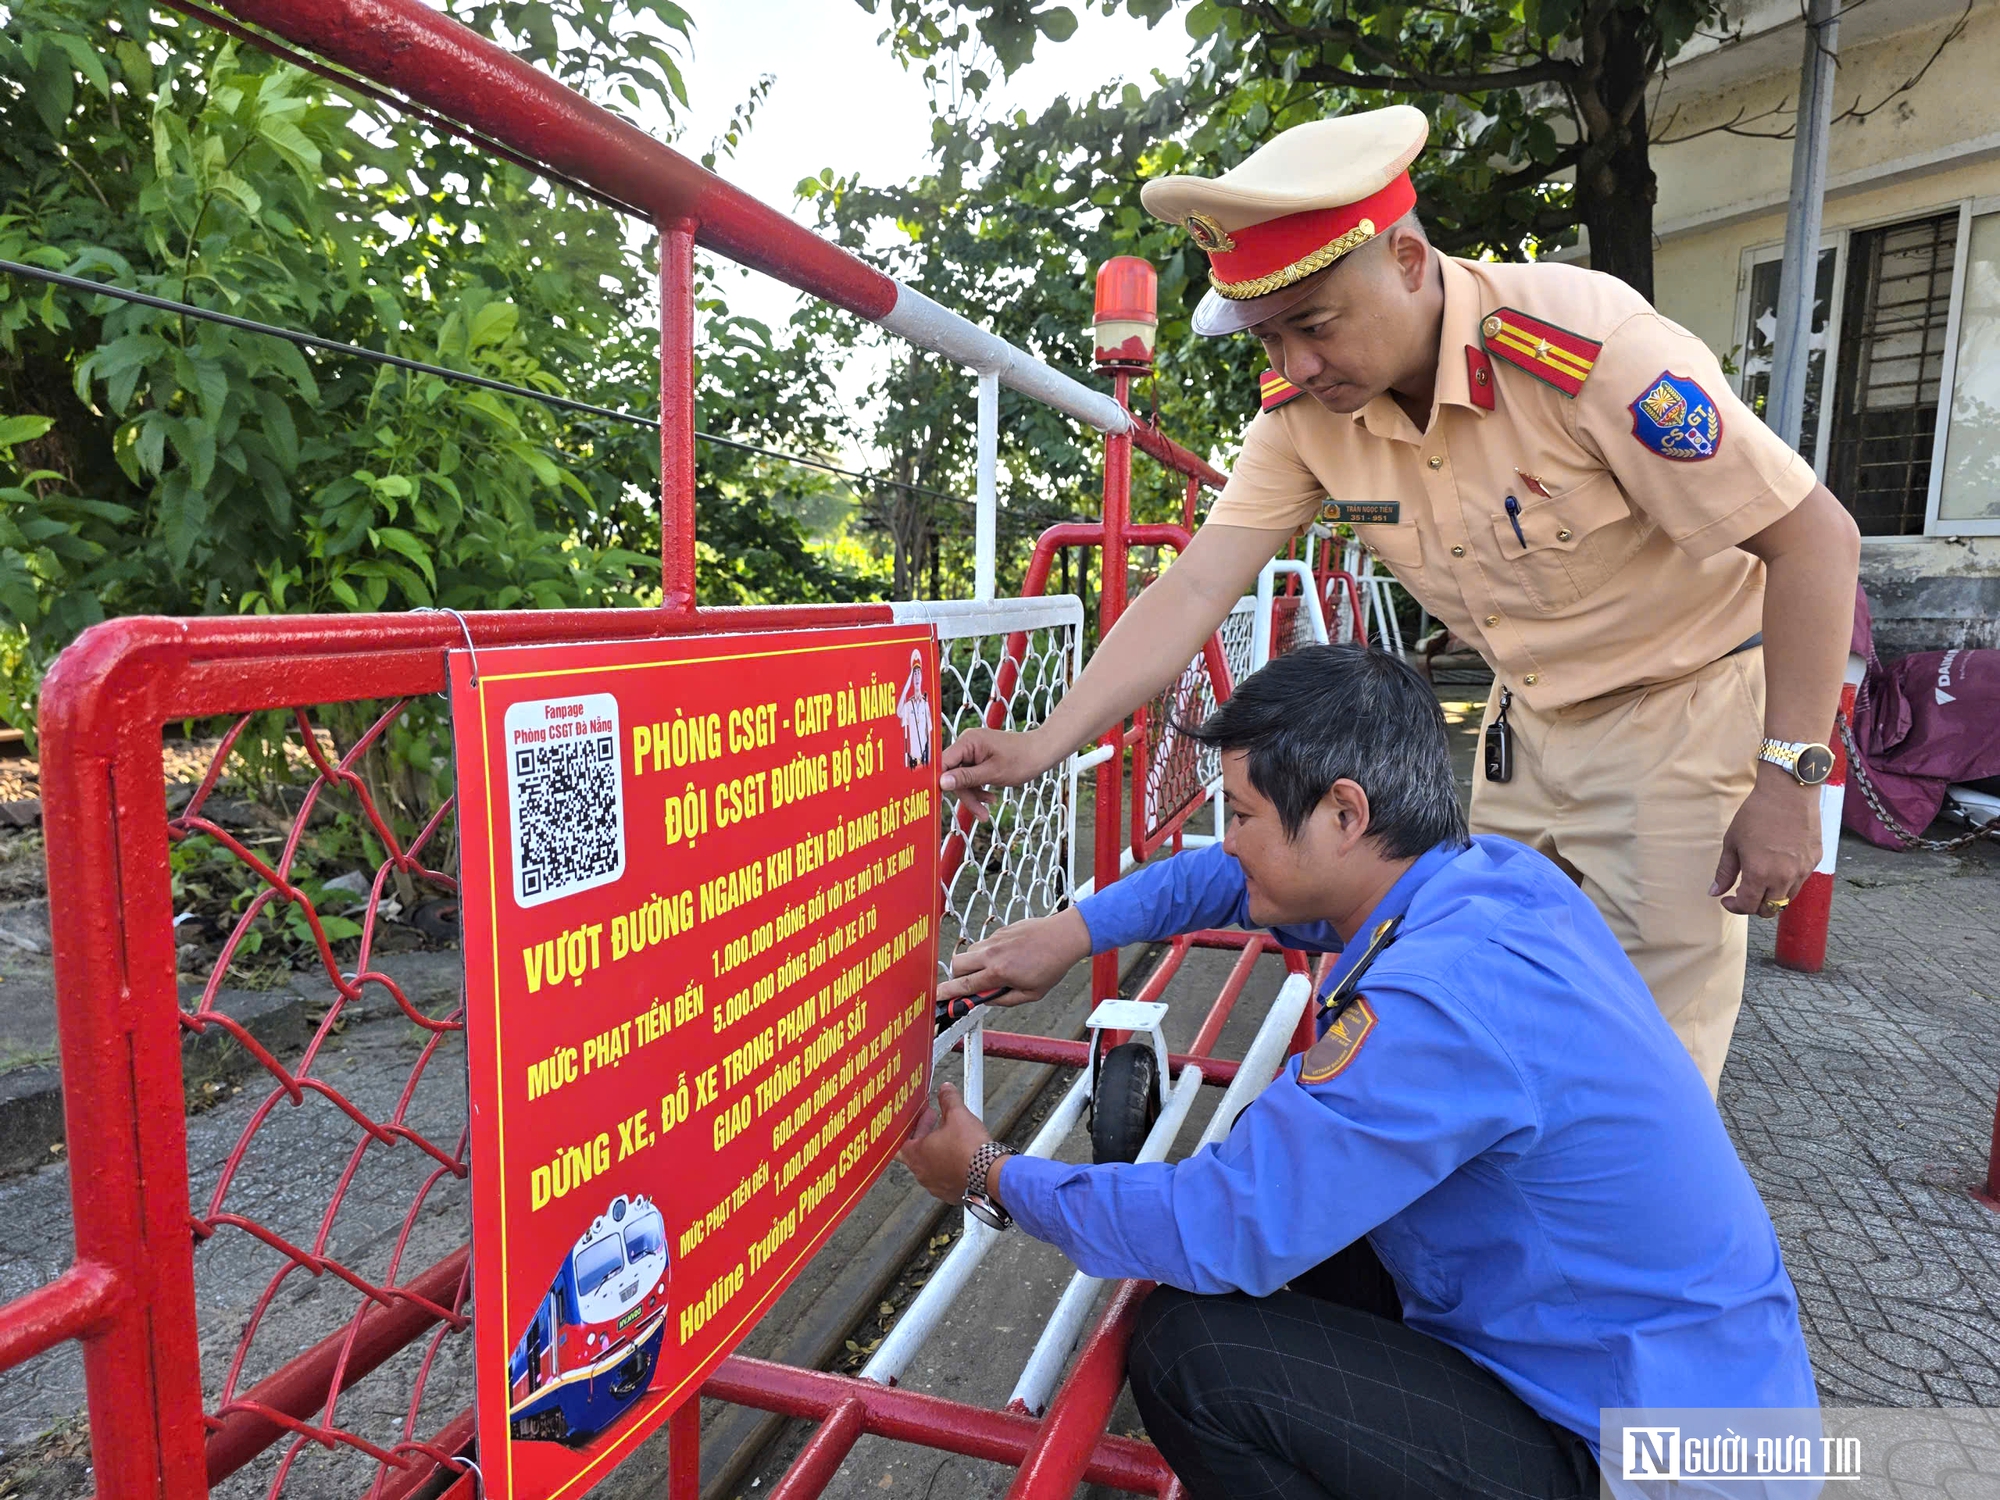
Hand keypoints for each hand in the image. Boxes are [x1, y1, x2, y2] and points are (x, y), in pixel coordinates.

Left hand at [898, 1083, 994, 1205]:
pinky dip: (948, 1165)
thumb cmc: (970, 1149)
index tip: (921, 1116)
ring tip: (951, 1136)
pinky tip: (960, 1155)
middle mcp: (922, 1173)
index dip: (911, 1125)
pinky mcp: (950, 1193)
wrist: (990, 1175)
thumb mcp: (958, 1115)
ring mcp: (935, 1185)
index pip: (901, 1140)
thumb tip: (945, 1090)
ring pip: (930, 1164)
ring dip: (937, 1150)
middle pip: (916, 1151)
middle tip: (936, 1120)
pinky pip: (943, 1177)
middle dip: (926, 1133)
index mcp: (916, 1155)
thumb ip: (948, 1100)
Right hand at [938, 909, 1091, 1008]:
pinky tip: (1007, 957)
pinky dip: (987, 953)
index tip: (938, 997)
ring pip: (969, 952)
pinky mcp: (1000, 930)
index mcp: (999, 972)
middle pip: (956, 965)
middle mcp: (992, 954)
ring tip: (994, 971)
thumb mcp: (1031, 994)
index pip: (965, 985)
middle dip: (957, 977)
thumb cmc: (1052, 966)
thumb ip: (1004, 1000)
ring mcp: (995, 939)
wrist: (1064, 936)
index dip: (948, 993)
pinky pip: (984, 943)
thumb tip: (986, 1000)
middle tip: (970, 984)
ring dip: (973, 964)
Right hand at [939, 727, 1057, 815]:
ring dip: (973, 796)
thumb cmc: (1022, 760)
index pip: (943, 763)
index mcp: (968, 741)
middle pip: (952, 774)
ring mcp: (973, 751)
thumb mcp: (993, 773)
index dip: (940, 781)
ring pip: (962, 779)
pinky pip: (971, 776)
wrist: (1042, 752)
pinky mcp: (979, 758)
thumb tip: (942, 782)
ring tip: (986, 811)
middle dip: (965, 795)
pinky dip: (979, 789)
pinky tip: (991, 799)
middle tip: (980, 813)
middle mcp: (967, 743)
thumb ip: (966, 778)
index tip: (939, 800)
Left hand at [1711, 770, 1821, 916]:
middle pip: (1770, 909)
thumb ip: (1724, 871)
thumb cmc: (1756, 814)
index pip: (1748, 906)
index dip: (1735, 907)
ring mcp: (1803, 870)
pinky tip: (1777, 866)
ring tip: (1760, 882)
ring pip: (1787, 898)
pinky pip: (1800, 881)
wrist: (1788, 792)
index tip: (1727, 899)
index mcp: (1760, 874)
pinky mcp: (1815, 860)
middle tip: (1743, 894)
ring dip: (1772, 896)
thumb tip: (1714, 892)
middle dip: (1754, 907)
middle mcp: (1784, 877)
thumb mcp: (1732, 842)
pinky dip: (1788, 882)